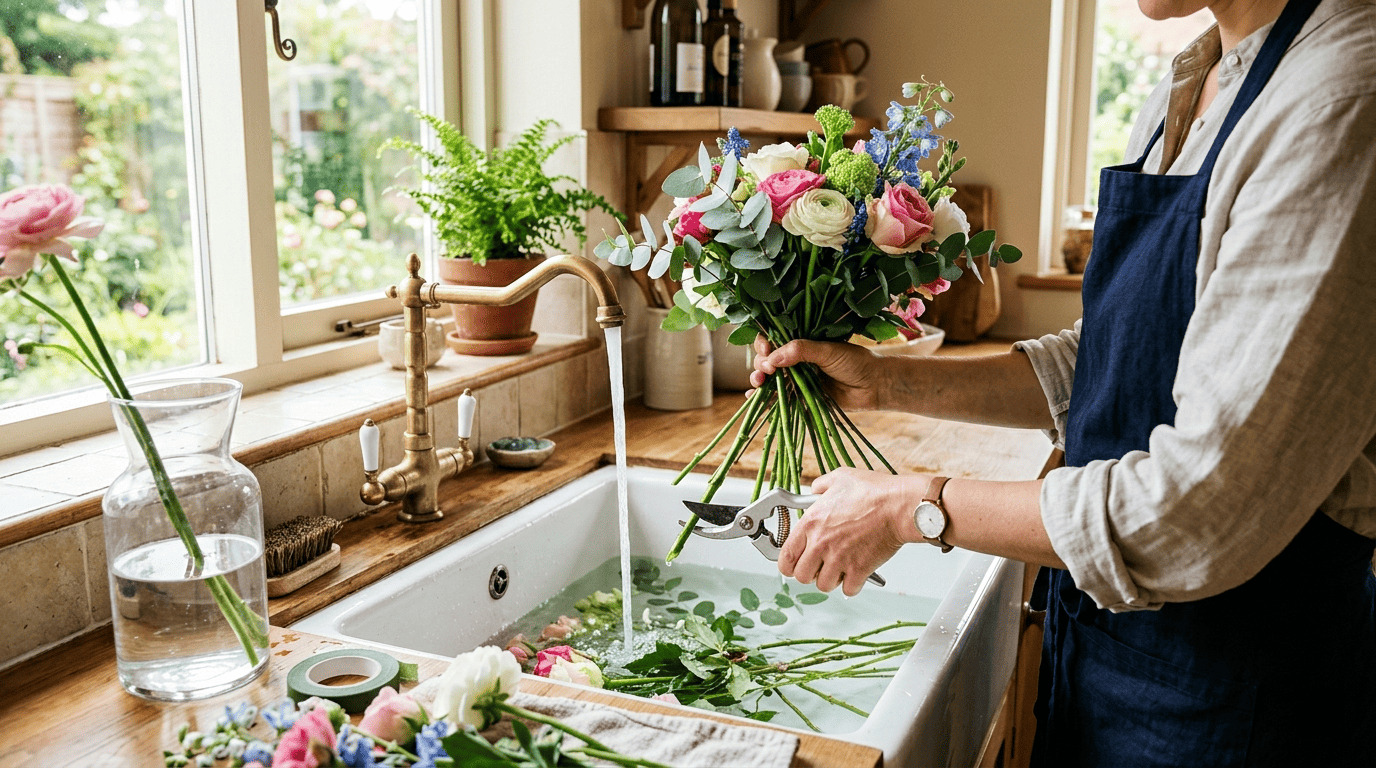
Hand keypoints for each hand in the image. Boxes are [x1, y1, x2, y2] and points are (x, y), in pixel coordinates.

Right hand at [749, 336, 885, 410]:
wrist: (875, 386)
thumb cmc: (856, 362)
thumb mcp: (828, 351)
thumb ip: (801, 351)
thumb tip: (772, 358)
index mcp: (802, 343)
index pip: (775, 340)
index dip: (765, 344)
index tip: (765, 349)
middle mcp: (797, 360)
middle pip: (768, 360)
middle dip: (761, 364)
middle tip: (765, 371)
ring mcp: (798, 379)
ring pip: (771, 380)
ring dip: (759, 381)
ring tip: (757, 383)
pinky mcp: (802, 397)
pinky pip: (780, 398)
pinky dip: (766, 399)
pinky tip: (755, 398)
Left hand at [778, 468, 925, 595]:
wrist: (899, 505)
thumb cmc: (874, 492)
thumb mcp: (840, 478)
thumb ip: (821, 486)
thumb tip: (815, 490)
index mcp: (810, 523)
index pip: (785, 557)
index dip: (788, 563)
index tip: (794, 563)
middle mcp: (821, 544)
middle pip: (801, 576)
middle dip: (809, 573)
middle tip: (818, 565)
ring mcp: (839, 559)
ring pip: (823, 585)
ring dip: (830, 579)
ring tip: (839, 567)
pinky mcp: (859, 570)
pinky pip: (848, 590)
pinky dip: (852, 584)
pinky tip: (855, 572)